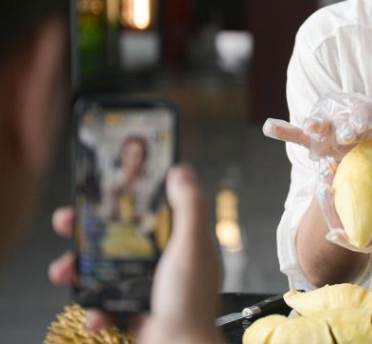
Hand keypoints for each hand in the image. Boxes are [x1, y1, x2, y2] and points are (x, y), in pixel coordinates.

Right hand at [49, 166, 220, 343]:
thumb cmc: (190, 302)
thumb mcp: (192, 247)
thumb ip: (189, 208)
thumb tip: (181, 171)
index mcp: (182, 241)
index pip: (153, 209)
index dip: (127, 197)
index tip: (102, 187)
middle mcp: (164, 261)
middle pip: (120, 235)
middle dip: (89, 229)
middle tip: (66, 222)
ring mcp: (144, 285)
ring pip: (104, 267)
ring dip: (79, 269)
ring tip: (62, 272)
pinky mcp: (130, 309)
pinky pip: (102, 302)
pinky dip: (95, 309)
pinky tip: (98, 316)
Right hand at [263, 93, 371, 160]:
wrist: (361, 155)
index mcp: (359, 108)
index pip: (362, 110)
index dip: (362, 118)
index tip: (364, 128)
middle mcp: (340, 113)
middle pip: (340, 117)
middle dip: (344, 126)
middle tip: (348, 137)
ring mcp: (325, 126)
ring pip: (318, 123)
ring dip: (315, 123)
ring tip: (311, 126)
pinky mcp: (313, 139)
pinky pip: (296, 135)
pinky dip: (283, 130)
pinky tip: (270, 127)